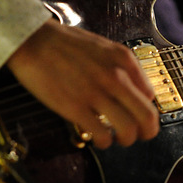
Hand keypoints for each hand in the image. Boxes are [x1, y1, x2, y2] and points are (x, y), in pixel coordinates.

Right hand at [7, 18, 159, 148]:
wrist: (32, 40)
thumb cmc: (65, 44)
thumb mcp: (104, 46)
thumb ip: (125, 67)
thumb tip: (142, 92)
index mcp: (123, 60)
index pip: (150, 96)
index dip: (145, 110)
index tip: (136, 115)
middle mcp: (114, 77)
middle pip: (147, 117)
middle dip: (147, 132)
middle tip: (138, 136)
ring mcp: (95, 94)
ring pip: (128, 130)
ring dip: (126, 140)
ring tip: (116, 138)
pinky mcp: (75, 108)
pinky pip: (101, 135)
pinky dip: (104, 142)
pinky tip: (97, 138)